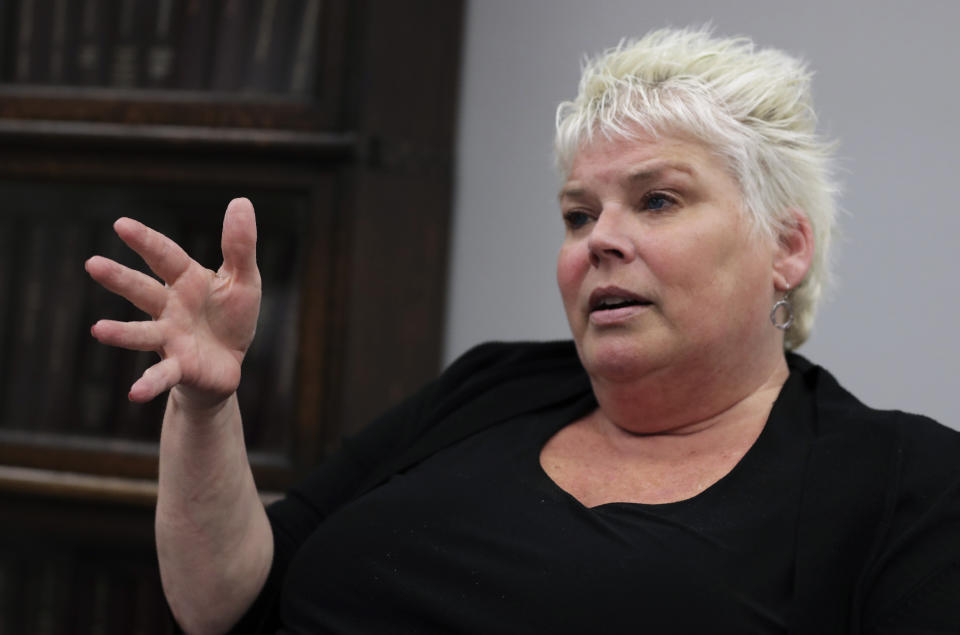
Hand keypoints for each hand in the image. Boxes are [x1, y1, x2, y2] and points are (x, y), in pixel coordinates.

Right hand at [86, 198, 260, 408]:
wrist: (228, 364)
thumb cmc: (230, 318)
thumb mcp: (244, 280)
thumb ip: (240, 245)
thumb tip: (240, 201)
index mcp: (187, 281)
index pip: (165, 256)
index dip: (145, 241)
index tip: (121, 224)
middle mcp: (171, 308)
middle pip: (143, 291)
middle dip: (120, 279)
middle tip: (92, 264)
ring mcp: (171, 339)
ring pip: (143, 334)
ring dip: (122, 334)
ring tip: (98, 331)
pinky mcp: (180, 367)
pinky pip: (162, 376)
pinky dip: (149, 384)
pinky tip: (135, 394)